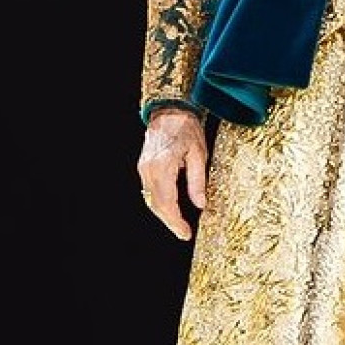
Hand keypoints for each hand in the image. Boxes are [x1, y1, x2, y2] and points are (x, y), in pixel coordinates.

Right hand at [136, 107, 208, 240]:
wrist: (169, 110)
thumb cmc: (187, 128)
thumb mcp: (199, 153)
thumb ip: (198, 181)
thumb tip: (201, 205)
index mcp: (163, 167)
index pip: (167, 202)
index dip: (176, 221)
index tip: (185, 233)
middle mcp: (149, 170)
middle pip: (156, 205)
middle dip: (170, 222)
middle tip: (183, 233)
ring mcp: (143, 169)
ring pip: (150, 200)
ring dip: (163, 214)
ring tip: (179, 225)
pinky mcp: (143, 167)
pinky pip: (149, 191)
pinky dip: (159, 202)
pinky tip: (170, 208)